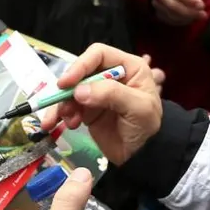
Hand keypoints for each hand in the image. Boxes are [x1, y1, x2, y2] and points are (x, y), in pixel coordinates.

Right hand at [41, 44, 163, 165]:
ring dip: (63, 104)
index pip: (99, 54)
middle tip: (62, 103)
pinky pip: (68, 106)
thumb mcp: (138, 107)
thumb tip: (79, 90)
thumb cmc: (147, 127)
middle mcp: (111, 75)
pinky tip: (68, 125)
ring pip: (71, 89)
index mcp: (128, 67)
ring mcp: (97, 92)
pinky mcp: (87, 108)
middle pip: (81, 71)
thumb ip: (111, 94)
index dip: (81, 65)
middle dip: (69, 87)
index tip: (67, 82)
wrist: (142, 155)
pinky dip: (63, 114)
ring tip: (68, 120)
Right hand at [149, 0, 206, 26]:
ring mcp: (156, 2)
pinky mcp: (157, 12)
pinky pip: (170, 20)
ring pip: (171, 14)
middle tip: (203, 14)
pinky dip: (182, 21)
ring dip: (187, 18)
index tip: (201, 5)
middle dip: (189, 11)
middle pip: (172, 4)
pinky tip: (191, 18)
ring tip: (199, 16)